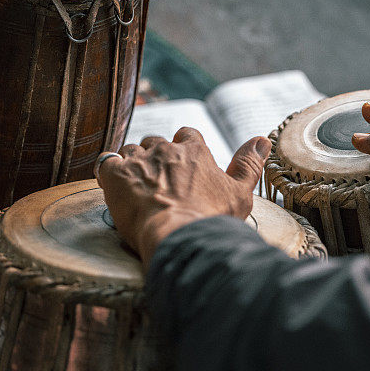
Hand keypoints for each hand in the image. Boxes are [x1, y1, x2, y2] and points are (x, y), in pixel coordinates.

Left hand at [96, 127, 271, 265]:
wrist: (179, 236)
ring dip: (132, 165)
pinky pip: (106, 162)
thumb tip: (263, 138)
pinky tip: (115, 189)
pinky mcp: (115, 174)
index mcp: (195, 150)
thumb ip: (249, 163)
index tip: (183, 167)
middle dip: (155, 157)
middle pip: (155, 141)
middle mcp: (166, 148)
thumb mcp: (240, 192)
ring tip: (136, 189)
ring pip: (130, 150)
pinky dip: (109, 173)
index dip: (183, 148)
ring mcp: (139, 159)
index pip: (187, 134)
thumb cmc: (212, 219)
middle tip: (158, 184)